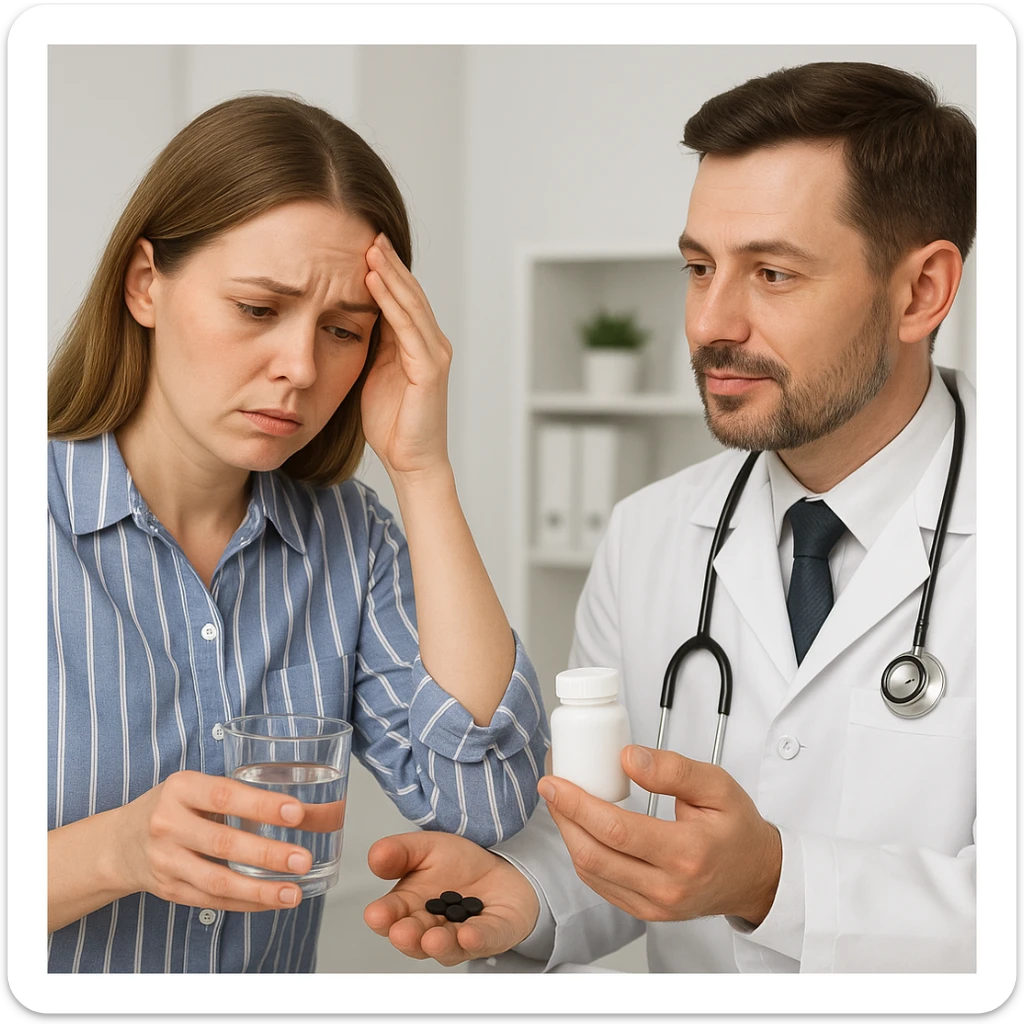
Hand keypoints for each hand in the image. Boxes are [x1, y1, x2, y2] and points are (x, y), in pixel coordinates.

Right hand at [109, 770, 316, 911]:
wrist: (120, 842)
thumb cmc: (173, 806)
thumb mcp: (196, 787)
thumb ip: (238, 794)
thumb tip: (305, 808)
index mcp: (181, 788)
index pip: (224, 796)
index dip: (261, 805)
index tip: (296, 813)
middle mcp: (168, 825)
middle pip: (223, 844)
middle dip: (268, 854)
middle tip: (303, 859)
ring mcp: (166, 861)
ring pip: (217, 882)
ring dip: (260, 890)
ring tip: (294, 892)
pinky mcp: (170, 890)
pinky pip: (213, 901)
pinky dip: (247, 903)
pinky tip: (273, 901)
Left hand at [360, 234, 453, 479]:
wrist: (411, 461)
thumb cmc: (392, 425)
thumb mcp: (373, 375)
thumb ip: (370, 346)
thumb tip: (349, 318)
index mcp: (417, 345)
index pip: (401, 299)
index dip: (384, 271)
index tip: (361, 244)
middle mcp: (431, 343)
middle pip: (409, 293)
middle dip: (388, 261)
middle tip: (367, 231)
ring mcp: (433, 354)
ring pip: (410, 303)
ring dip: (390, 273)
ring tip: (370, 246)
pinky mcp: (430, 368)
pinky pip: (408, 326)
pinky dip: (391, 300)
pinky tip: (374, 280)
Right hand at [364, 830, 539, 966]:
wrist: (499, 865)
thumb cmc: (457, 864)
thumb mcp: (425, 847)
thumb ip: (400, 852)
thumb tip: (376, 856)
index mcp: (410, 906)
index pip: (390, 916)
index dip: (383, 917)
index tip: (377, 914)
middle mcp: (432, 926)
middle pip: (416, 938)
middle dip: (408, 937)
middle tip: (402, 932)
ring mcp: (462, 935)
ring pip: (448, 947)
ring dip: (440, 945)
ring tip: (433, 939)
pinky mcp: (493, 934)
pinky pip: (485, 939)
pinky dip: (477, 939)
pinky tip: (469, 935)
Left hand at [539, 745, 781, 924]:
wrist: (755, 876)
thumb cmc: (738, 829)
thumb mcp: (717, 785)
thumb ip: (673, 769)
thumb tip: (628, 758)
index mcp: (687, 853)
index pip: (616, 831)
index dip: (577, 804)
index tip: (555, 782)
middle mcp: (668, 887)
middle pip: (594, 855)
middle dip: (563, 818)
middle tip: (550, 787)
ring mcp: (654, 906)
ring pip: (591, 873)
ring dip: (568, 835)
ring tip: (560, 803)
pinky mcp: (645, 912)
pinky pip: (600, 885)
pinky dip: (583, 855)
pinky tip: (579, 829)